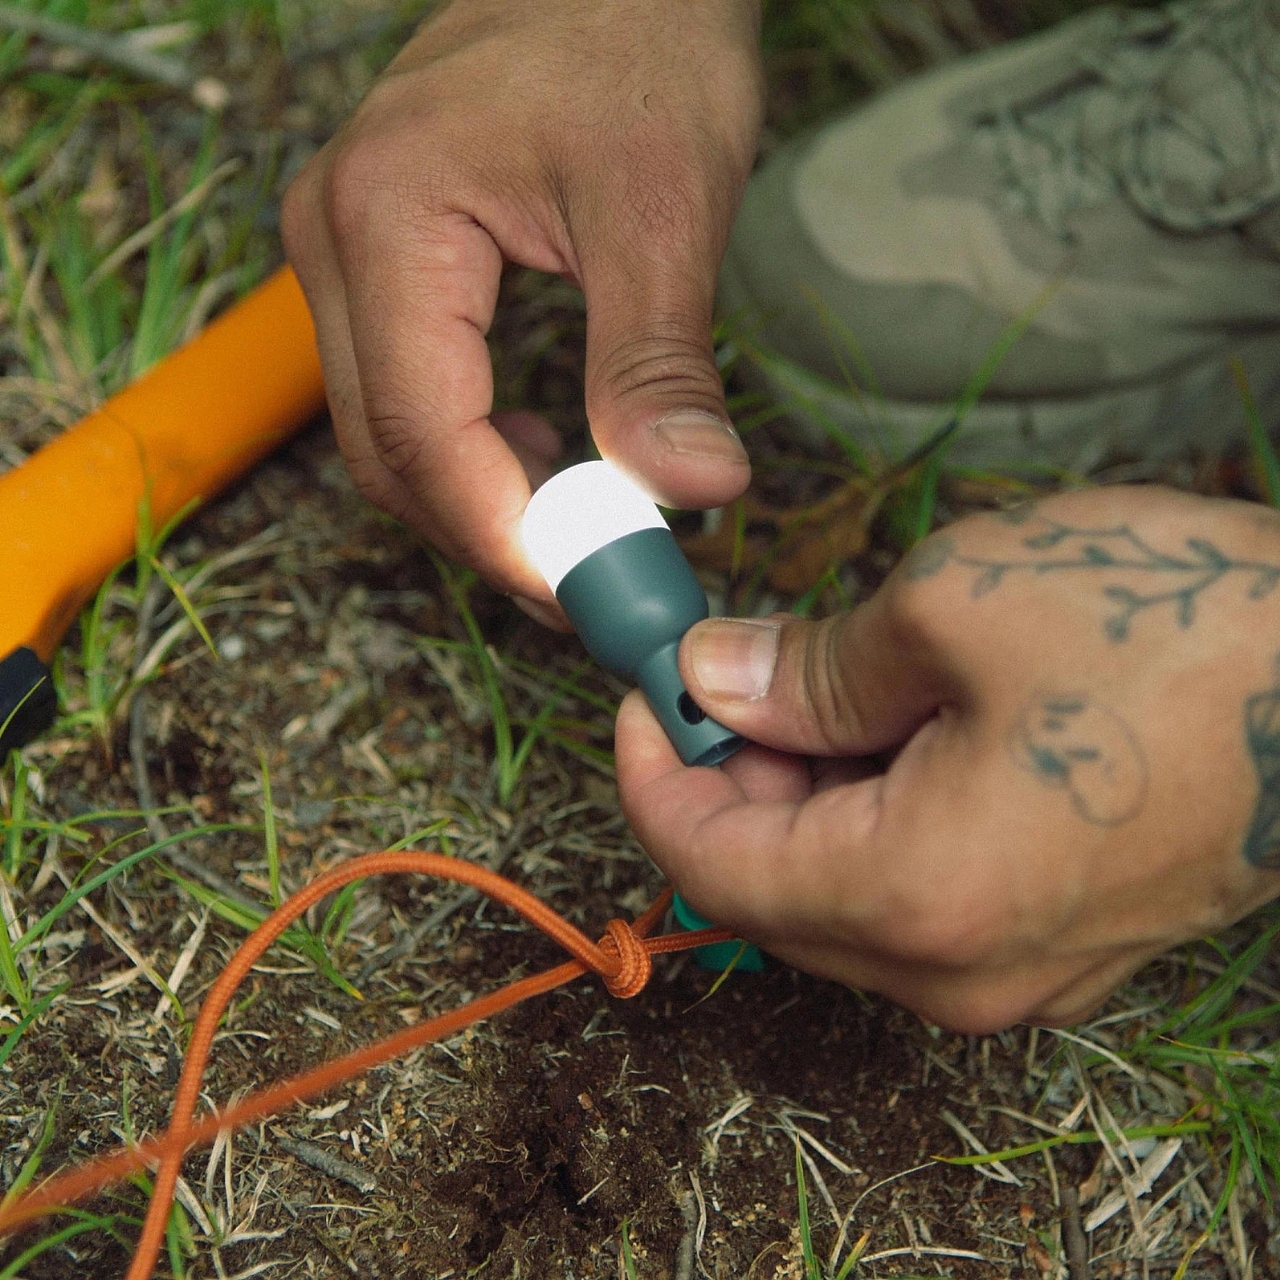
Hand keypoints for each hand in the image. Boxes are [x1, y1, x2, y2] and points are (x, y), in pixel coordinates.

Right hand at [282, 0, 761, 620]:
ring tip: (578, 531)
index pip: (419, 432)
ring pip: (383, 432)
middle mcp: (334, 238)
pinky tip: (541, 454)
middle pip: (384, 450)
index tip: (586, 591)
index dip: (500, 533)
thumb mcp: (664, 208)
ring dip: (475, 500)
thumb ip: (660, 361)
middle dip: (487, 534)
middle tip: (592, 583)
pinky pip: (397, 390)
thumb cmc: (639, 44)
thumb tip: (695, 492)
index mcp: (387, 219)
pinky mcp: (373, 261)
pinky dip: (467, 450)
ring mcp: (341, 249)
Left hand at [617, 486, 1279, 1031]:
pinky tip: (889, 723)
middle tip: (722, 666)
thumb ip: (806, 665)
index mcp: (918, 900)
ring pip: (839, 894)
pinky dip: (868, 815)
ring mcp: (1018, 974)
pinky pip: (915, 896)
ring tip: (812, 679)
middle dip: (723, 775)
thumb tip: (712, 679)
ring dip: (797, 791)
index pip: (711, 863)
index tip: (643, 687)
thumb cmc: (1177, 628)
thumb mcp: (955, 606)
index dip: (652, 769)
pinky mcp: (1058, 942)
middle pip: (768, 888)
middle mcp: (961, 972)